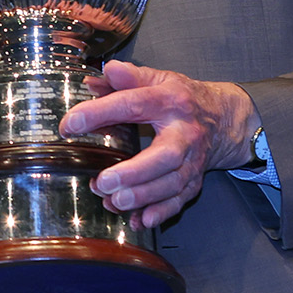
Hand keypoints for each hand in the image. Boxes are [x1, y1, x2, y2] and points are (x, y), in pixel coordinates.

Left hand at [61, 61, 260, 230]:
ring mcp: (193, 160)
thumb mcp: (158, 79)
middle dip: (134, 172)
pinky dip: (160, 213)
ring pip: (172, 184)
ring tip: (113, 201)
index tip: (70, 125)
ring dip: (142, 197)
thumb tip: (105, 71)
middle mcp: (185, 133)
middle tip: (102, 182)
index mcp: (170, 101)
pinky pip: (179, 201)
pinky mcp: (195, 180)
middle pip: (165, 156)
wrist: (222, 118)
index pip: (133, 105)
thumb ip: (130, 76)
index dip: (100, 112)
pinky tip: (138, 220)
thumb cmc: (181, 99)